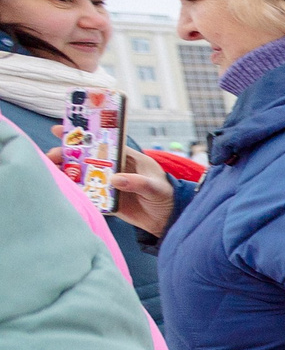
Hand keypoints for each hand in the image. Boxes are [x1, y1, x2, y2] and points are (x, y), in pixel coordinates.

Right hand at [49, 142, 174, 235]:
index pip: (102, 142)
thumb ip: (138, 182)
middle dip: (67, 154)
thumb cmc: (166, 196)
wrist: (166, 220)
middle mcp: (114, 168)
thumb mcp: (156, 187)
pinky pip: (86, 193)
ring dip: (66, 171)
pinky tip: (60, 187)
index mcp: (126, 157)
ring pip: (82, 174)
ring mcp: (107, 183)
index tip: (62, 130)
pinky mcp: (104, 199)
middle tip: (52, 155)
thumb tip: (116, 179)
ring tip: (52, 169)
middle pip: (86, 157)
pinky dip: (74, 190)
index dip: (83, 135)